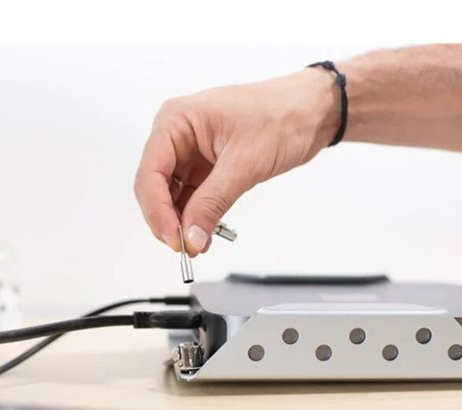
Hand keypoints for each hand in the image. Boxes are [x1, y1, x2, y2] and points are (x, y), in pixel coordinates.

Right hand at [134, 68, 338, 255]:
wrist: (311, 111)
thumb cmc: (282, 116)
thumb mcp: (244, 163)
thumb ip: (212, 202)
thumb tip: (191, 237)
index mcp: (176, 120)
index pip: (150, 173)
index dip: (158, 211)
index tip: (175, 239)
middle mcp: (177, 134)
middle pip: (154, 186)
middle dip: (168, 219)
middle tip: (186, 247)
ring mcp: (190, 151)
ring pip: (171, 195)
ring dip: (182, 221)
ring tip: (198, 243)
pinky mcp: (206, 165)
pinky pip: (191, 196)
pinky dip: (196, 215)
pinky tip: (204, 232)